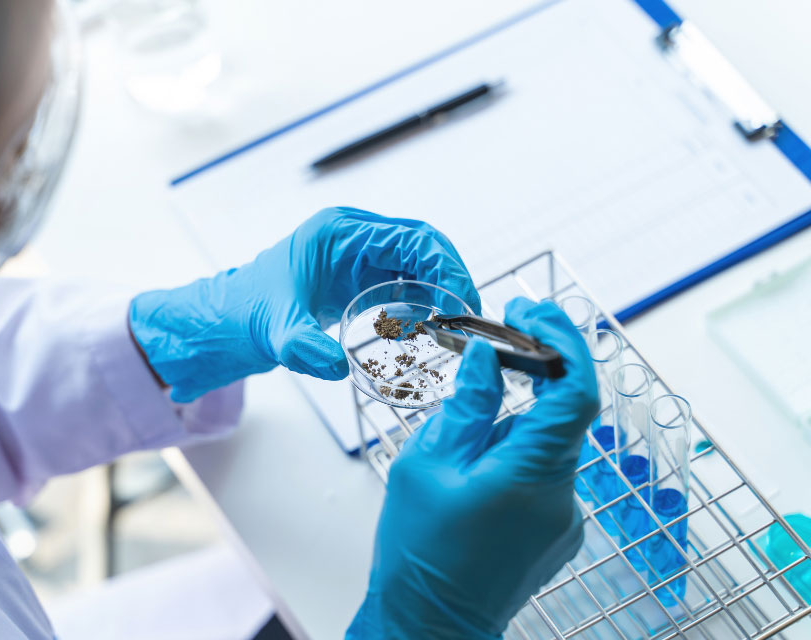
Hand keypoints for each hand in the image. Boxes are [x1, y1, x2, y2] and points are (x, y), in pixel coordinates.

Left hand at [129, 207, 480, 401]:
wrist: (233, 321)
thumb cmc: (251, 313)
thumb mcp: (277, 332)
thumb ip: (304, 347)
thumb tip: (336, 367)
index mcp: (339, 233)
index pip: (410, 236)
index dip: (444, 263)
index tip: (461, 296)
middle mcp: (354, 237)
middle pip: (421, 245)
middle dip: (449, 276)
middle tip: (466, 314)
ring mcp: (359, 255)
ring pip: (417, 262)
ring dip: (437, 289)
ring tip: (449, 323)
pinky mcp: (359, 276)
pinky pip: (403, 280)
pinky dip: (419, 300)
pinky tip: (420, 325)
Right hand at [347, 298, 598, 638]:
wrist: (430, 627)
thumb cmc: (419, 554)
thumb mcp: (427, 464)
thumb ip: (468, 404)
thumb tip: (490, 357)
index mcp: (532, 475)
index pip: (575, 390)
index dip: (560, 339)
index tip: (528, 310)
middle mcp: (563, 496)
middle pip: (562, 412)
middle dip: (529, 373)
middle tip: (492, 345)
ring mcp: (565, 517)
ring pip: (548, 441)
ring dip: (513, 422)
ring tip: (457, 446)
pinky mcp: (557, 530)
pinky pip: (544, 471)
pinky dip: (515, 452)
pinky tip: (473, 475)